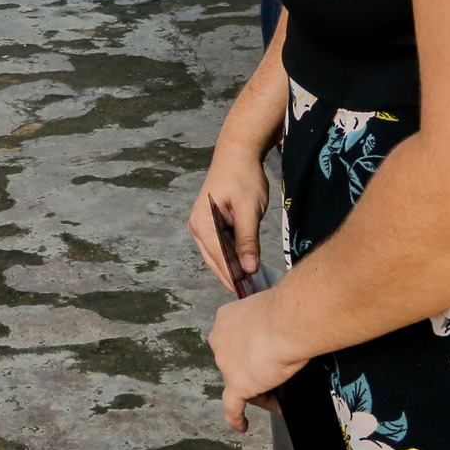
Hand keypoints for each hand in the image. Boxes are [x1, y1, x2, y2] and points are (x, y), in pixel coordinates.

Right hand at [188, 144, 269, 294]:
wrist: (237, 154)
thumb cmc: (243, 177)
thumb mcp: (249, 209)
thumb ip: (247, 240)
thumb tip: (249, 269)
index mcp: (203, 223)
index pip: (219, 259)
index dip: (234, 278)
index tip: (250, 294)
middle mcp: (197, 228)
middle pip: (215, 261)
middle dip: (233, 278)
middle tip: (253, 296)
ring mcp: (201, 227)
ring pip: (218, 256)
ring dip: (233, 269)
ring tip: (252, 285)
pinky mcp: (210, 225)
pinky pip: (221, 247)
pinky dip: (233, 258)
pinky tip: (246, 267)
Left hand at [209, 291, 306, 433]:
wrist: (287, 322)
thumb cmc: (285, 310)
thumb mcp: (269, 309)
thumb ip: (267, 321)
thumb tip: (281, 331)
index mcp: (226, 319)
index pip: (234, 339)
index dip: (249, 348)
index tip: (265, 351)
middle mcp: (220, 341)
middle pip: (236, 363)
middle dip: (254, 369)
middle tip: (277, 371)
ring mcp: (226, 364)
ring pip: (240, 382)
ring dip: (259, 389)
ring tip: (281, 392)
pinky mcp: (237, 384)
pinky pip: (232, 406)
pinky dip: (236, 417)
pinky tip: (242, 426)